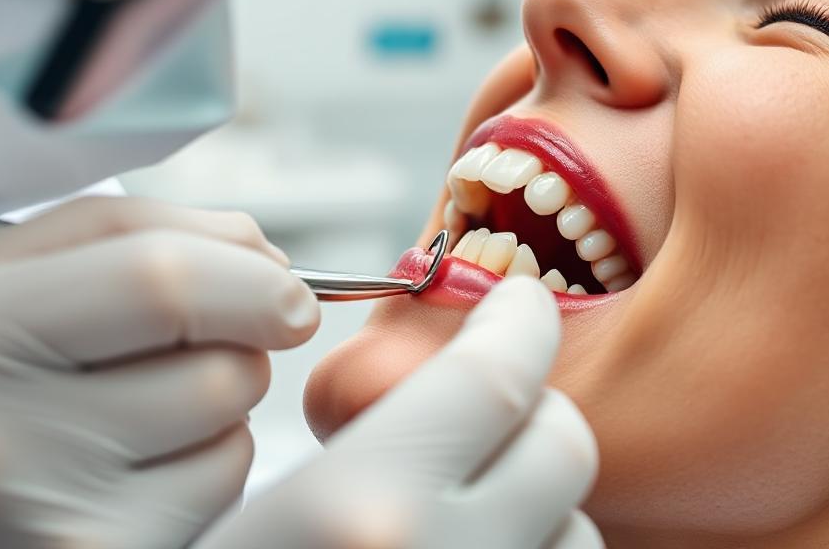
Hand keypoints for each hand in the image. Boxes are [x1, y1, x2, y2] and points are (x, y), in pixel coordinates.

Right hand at [0, 197, 320, 547]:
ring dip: (222, 409)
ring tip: (136, 411)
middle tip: (190, 349)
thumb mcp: (6, 275)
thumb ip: (130, 232)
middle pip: (222, 370)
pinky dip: (206, 468)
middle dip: (242, 348)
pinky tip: (136, 467)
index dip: (254, 280)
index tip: (290, 294)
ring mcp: (53, 526)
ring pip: (236, 439)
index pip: (163, 284)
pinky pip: (222, 496)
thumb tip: (266, 256)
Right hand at [195, 278, 602, 548]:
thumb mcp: (253, 514)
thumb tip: (428, 381)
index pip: (494, 377)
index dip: (517, 323)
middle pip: (561, 445)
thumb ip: (348, 447)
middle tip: (490, 408)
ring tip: (463, 512)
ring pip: (575, 530)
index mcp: (359, 512)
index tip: (519, 303)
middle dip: (535, 412)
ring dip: (538, 505)